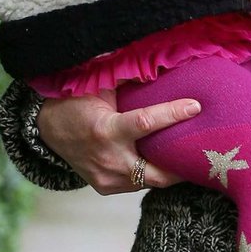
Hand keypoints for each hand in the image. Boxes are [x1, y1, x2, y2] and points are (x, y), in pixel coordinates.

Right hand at [36, 90, 199, 194]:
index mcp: (105, 131)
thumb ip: (126, 82)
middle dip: (182, 167)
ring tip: (190, 157)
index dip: (174, 114)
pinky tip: (167, 164)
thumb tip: (157, 64)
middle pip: (157, 172)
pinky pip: (137, 184)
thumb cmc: (74, 103)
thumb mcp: (97, 88)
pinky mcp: (106, 187)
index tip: (195, 107)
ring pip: (150, 181)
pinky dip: (152, 174)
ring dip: (169, 170)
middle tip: (205, 153)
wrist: (45, 129)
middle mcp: (109, 160)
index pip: (146, 123)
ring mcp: (106, 179)